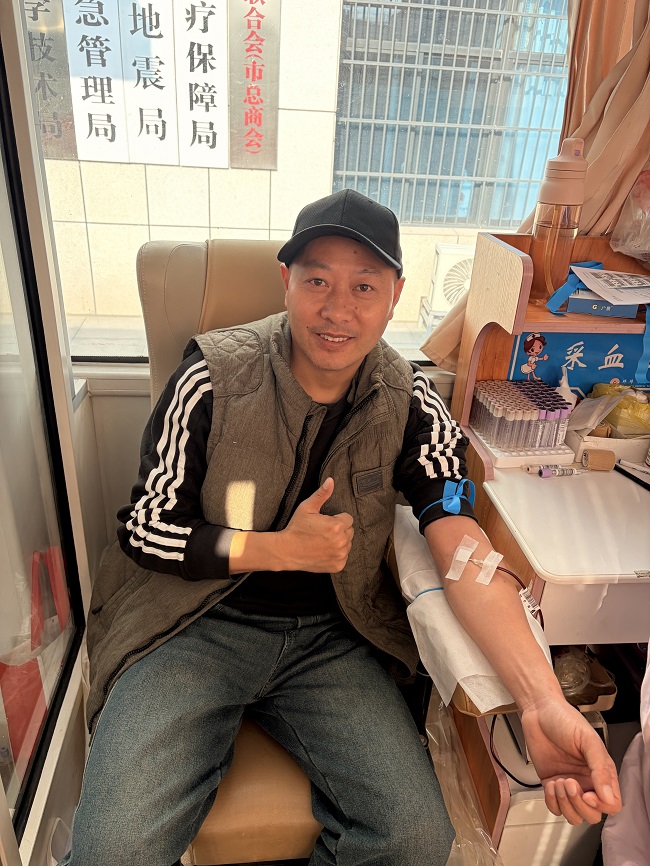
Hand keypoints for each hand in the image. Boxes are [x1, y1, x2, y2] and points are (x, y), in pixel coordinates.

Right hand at [276, 477, 352, 572]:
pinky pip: (344, 556)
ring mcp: (340, 555)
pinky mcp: (338, 566)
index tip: (325, 522)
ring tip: (323, 541)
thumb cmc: (296, 528)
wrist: (287, 551)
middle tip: (323, 532)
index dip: (337, 519)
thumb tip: (331, 480)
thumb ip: (322, 494)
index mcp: (337, 526)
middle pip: (349, 531)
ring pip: (348, 544)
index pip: (348, 519)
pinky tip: (324, 551)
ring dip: (339, 542)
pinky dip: (336, 554)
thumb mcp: (307, 507)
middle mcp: (341, 541)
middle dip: (339, 530)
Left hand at [520, 697, 620, 824]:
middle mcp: (586, 780)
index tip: (588, 794)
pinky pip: (554, 807)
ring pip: (574, 815)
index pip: (612, 803)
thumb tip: (608, 795)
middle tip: (569, 782)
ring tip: (559, 782)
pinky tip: (550, 783)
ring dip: (565, 804)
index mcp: (601, 771)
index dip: (602, 805)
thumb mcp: (587, 740)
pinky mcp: (551, 783)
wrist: (538, 710)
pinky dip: (551, 801)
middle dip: (579, 804)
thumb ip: (600, 768)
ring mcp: (568, 784)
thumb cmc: (563, 718)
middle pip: (592, 814)